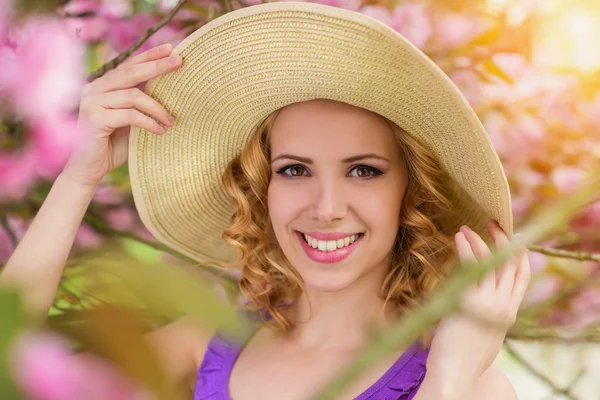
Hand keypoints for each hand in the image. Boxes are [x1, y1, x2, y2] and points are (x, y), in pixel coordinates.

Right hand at [63, 43, 182, 186]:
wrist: (89, 170)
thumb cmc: (112, 146)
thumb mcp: (130, 120)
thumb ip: (140, 103)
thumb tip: (169, 88)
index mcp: (102, 85)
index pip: (129, 65)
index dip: (150, 55)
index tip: (172, 49)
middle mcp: (94, 89)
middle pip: (131, 72)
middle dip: (157, 66)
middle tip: (179, 62)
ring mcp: (92, 102)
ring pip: (133, 95)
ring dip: (157, 108)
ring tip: (172, 121)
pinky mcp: (95, 118)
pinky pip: (130, 115)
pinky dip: (148, 122)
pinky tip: (160, 131)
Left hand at [424, 220, 530, 396]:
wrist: (456, 375)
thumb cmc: (462, 358)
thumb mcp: (482, 333)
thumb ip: (484, 315)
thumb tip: (472, 299)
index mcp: (508, 313)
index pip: (521, 277)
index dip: (518, 254)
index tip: (512, 235)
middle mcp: (504, 306)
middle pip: (512, 264)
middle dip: (505, 239)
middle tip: (493, 221)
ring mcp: (490, 303)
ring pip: (494, 262)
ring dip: (482, 241)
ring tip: (466, 228)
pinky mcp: (471, 302)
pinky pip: (472, 268)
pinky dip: (468, 250)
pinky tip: (460, 238)